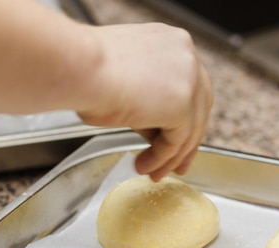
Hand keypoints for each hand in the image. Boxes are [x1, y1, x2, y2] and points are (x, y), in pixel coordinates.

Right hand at [77, 23, 212, 180]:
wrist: (79, 68)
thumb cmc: (86, 70)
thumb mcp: (123, 82)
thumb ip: (146, 101)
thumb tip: (152, 129)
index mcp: (171, 42)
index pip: (188, 85)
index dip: (184, 115)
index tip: (176, 137)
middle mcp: (185, 56)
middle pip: (198, 107)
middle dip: (187, 141)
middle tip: (178, 164)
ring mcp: (188, 79)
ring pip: (189, 128)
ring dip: (170, 156)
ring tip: (153, 173)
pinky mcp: (183, 104)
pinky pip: (176, 141)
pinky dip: (161, 159)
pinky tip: (144, 166)